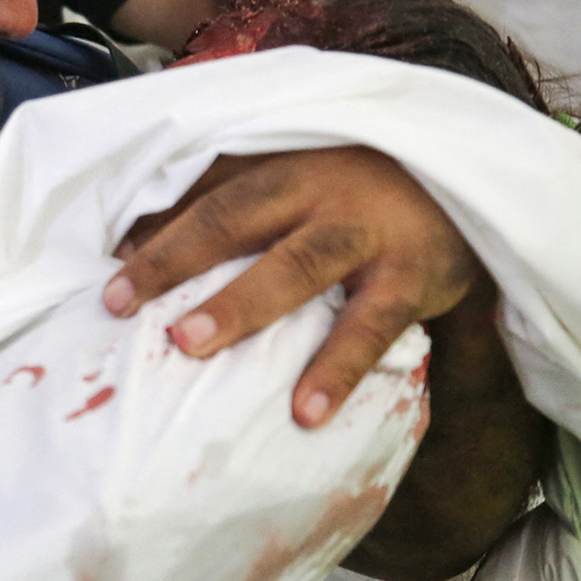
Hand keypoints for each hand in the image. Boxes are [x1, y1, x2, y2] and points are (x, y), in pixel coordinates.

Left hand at [103, 147, 481, 427]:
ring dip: (242, 306)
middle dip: (176, 260)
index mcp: (282, 167)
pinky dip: (337, 368)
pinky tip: (304, 413)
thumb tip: (136, 238)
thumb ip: (228, 197)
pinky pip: (370, 325)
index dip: (154, 233)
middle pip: (235, 218)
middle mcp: (318, 191)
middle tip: (124, 306)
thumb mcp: (302, 176)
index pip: (205, 196)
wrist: (475, 180)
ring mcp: (366, 232)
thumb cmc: (365, 187)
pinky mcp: (411, 276)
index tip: (105, 277)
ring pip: (297, 265)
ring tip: (190, 346)